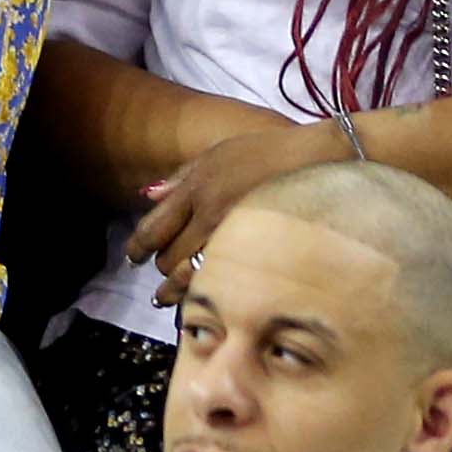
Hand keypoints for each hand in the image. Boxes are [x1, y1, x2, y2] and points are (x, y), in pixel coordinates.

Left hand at [123, 118, 354, 301]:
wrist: (318, 161)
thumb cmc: (266, 153)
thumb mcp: (215, 155)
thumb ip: (179, 178)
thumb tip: (146, 195)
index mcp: (197, 189)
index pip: (153, 228)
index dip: (137, 247)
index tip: (133, 256)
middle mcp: (210, 216)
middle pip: (169, 257)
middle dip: (159, 268)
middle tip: (157, 272)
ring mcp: (235, 238)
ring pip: (192, 278)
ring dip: (175, 290)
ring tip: (165, 298)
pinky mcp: (258, 255)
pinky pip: (223, 282)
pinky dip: (207, 292)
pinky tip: (202, 298)